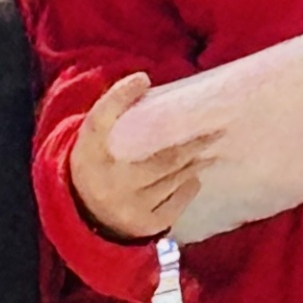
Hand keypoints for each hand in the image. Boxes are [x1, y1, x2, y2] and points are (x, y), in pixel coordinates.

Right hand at [70, 72, 212, 240]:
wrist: (85, 215)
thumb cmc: (100, 165)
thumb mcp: (97, 140)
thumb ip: (113, 113)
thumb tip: (144, 81)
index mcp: (89, 153)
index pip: (100, 119)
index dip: (119, 97)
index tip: (142, 78)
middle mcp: (106, 180)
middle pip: (160, 157)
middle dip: (193, 143)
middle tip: (217, 129)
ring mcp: (126, 205)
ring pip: (172, 179)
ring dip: (195, 163)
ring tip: (211, 150)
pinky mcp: (142, 224)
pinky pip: (175, 203)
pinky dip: (187, 188)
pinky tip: (194, 178)